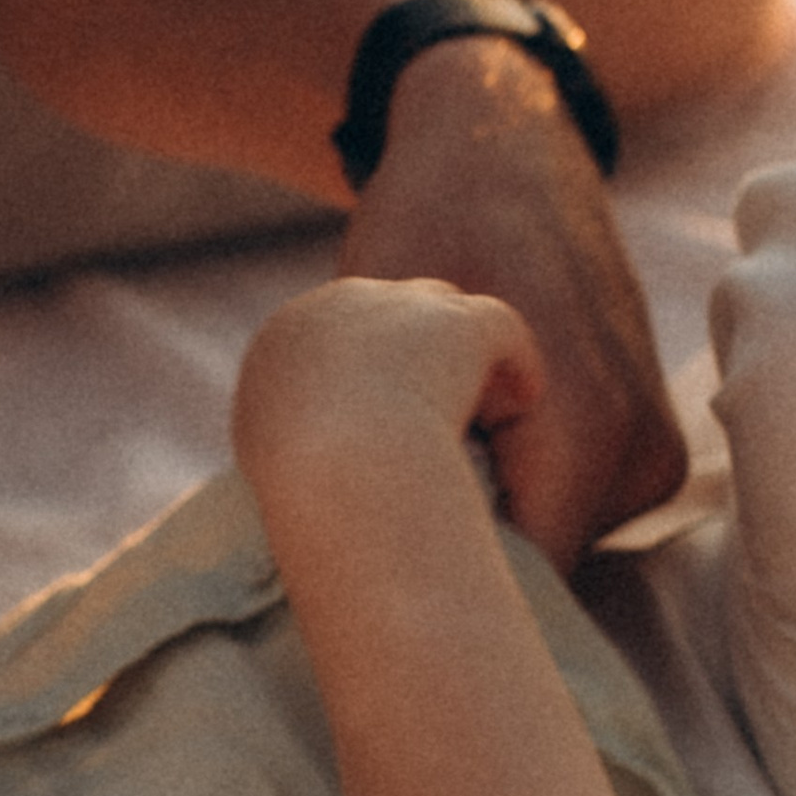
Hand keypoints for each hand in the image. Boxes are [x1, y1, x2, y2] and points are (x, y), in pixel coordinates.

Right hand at [233, 273, 545, 510]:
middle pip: (389, 310)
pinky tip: (526, 399)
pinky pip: (497, 326)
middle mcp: (337, 304)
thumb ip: (282, 445)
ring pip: (444, 312)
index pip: (337, 331)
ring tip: (489, 406)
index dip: (373, 367)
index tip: (395, 408)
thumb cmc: (301, 491)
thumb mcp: (268, 471)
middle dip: (418, 350)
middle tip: (446, 403)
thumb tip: (290, 452)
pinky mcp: (456, 320)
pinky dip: (515, 361)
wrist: (335, 473)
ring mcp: (398, 304)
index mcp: (285, 336)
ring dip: (465, 353)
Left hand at [334, 37, 681, 569]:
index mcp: (585, 434)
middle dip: (454, 553)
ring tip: (428, 444)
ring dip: (483, 516)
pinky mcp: (647, 445)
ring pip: (547, 543)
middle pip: (530, 574)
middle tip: (376, 504)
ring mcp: (651, 454)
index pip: (512, 593)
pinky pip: (565, 509)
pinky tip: (469, 435)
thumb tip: (350, 555)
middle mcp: (636, 457)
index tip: (368, 585)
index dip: (432, 601)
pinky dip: (513, 489)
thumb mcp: (380, 334)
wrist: (503, 144)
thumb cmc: (429, 223)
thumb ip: (382, 446)